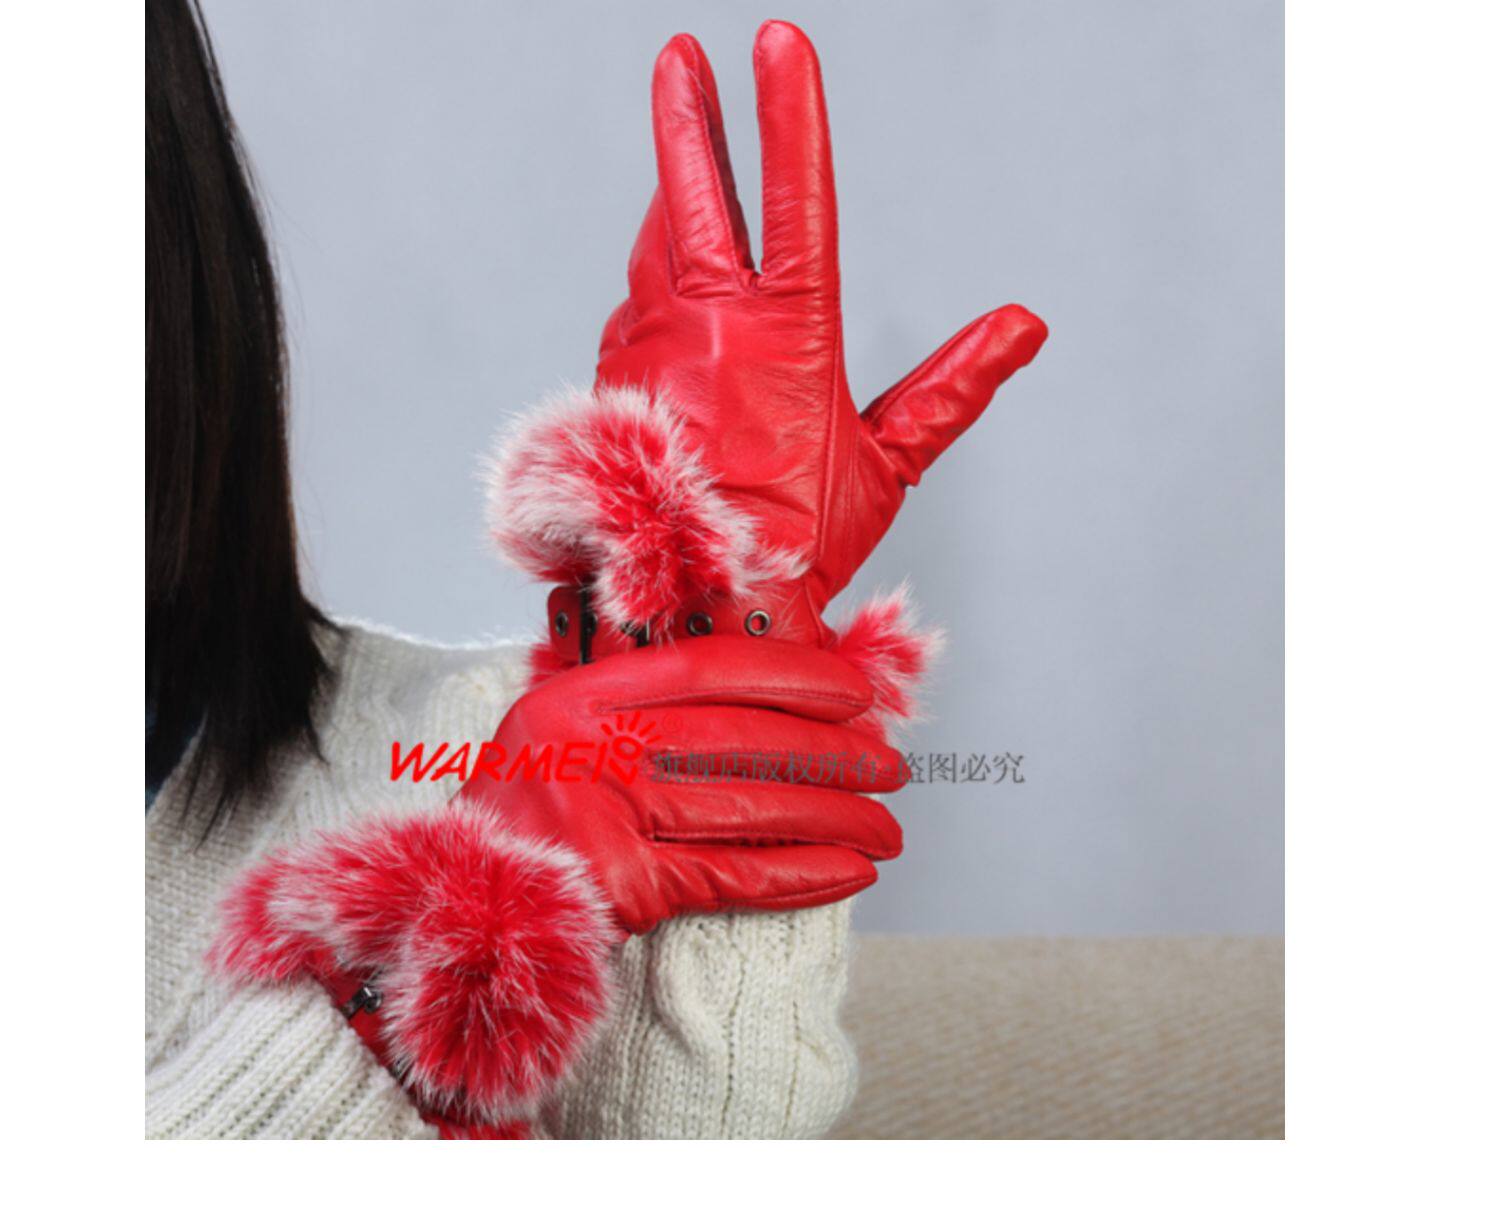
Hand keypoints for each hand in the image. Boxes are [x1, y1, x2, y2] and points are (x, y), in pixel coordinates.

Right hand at [457, 636, 905, 935]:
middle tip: (891, 766)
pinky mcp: (624, 888)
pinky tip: (849, 872)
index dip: (791, 674)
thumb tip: (769, 702)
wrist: (457, 905)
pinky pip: (736, 878)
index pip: (708, 668)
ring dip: (834, 819)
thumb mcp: (565, 733)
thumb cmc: (530, 815)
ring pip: (750, 809)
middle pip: (741, 739)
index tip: (854, 692)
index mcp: (582, 695)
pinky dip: (801, 876)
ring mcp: (605, 817)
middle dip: (833, 753)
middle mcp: (592, 747)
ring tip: (886, 827)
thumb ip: (644, 709)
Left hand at [594, 21, 1047, 644]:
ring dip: (674, 203)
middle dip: (691, 115)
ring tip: (683, 165)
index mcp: (789, 333)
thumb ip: (952, 388)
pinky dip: (656, 288)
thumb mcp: (888, 463)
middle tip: (680, 60)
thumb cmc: (794, 542)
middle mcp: (712, 322)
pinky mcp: (618, 372)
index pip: (796, 197)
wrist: (695, 598)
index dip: (789, 113)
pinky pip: (637, 306)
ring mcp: (654, 343)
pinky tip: (671, 295)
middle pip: (696, 192)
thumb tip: (1020, 329)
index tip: (778, 45)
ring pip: (659, 247)